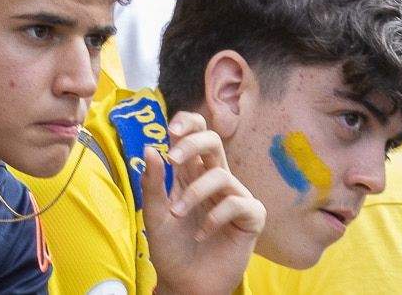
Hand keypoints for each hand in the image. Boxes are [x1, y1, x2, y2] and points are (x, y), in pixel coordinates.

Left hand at [142, 112, 265, 294]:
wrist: (184, 284)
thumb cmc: (169, 248)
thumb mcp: (154, 214)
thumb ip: (153, 184)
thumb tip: (150, 147)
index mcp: (190, 173)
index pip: (196, 133)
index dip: (188, 123)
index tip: (170, 130)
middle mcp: (213, 180)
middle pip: (213, 141)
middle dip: (193, 143)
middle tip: (173, 159)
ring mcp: (233, 197)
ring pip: (221, 174)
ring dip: (195, 194)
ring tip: (177, 215)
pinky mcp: (250, 219)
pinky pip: (239, 203)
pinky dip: (215, 217)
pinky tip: (201, 233)